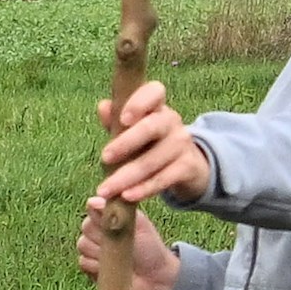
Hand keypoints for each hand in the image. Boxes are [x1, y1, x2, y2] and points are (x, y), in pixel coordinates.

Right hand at [77, 196, 178, 289]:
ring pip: (82, 245)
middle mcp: (98, 230)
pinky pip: (83, 262)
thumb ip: (118, 211)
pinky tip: (111, 269)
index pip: (92, 208)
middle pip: (85, 227)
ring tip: (118, 258)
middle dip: (101, 236)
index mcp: (110, 216)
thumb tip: (93, 200)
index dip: (100, 217)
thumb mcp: (138, 224)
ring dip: (99, 253)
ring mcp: (93, 249)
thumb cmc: (150, 248)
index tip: (112, 224)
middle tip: (119, 243)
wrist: (154, 277)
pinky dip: (96, 266)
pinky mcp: (90, 267)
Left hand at [91, 77, 212, 210]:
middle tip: (104, 158)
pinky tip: (127, 197)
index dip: (139, 103)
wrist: (186, 166)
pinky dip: (144, 189)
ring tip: (106, 189)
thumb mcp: (132, 130)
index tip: (123, 119)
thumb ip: (116, 120)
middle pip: (151, 128)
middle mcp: (171, 121)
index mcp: (156, 106)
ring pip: (153, 160)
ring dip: (127, 176)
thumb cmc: (150, 143)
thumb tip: (103, 107)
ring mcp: (181, 144)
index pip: (154, 92)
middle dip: (126, 143)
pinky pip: (163, 178)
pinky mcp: (187, 167)